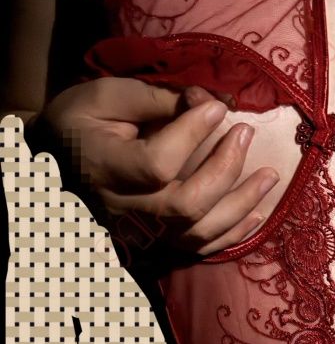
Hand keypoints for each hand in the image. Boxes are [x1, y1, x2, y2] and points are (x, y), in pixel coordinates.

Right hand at [36, 77, 278, 255]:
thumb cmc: (81, 121)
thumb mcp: (106, 95)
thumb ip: (156, 99)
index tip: (218, 107)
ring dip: (241, 205)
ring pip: (198, 232)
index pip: (158, 163)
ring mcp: (140, 233)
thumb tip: (210, 102)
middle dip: (226, 169)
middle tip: (246, 134)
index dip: (194, 135)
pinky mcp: (155, 244)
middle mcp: (123, 209)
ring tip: (270, 175)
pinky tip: (258, 212)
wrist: (55, 161)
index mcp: (105, 168)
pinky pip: (199, 248)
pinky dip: (233, 233)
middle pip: (186, 205)